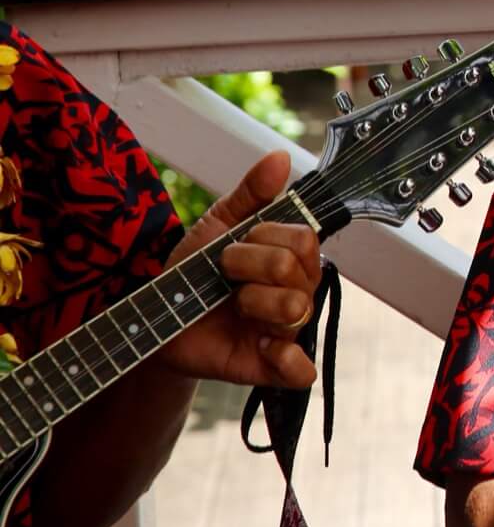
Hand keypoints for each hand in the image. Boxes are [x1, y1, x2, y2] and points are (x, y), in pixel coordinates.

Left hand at [157, 151, 319, 389]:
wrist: (155, 321)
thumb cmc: (191, 274)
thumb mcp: (216, 226)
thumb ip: (250, 193)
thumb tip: (280, 156)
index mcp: (292, 258)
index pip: (304, 239)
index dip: (265, 239)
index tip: (233, 245)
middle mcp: (299, 292)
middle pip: (298, 270)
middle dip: (250, 267)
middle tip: (224, 275)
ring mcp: (287, 330)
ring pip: (296, 308)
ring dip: (254, 303)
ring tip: (233, 307)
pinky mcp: (271, 366)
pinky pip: (300, 370)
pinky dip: (288, 361)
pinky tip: (265, 347)